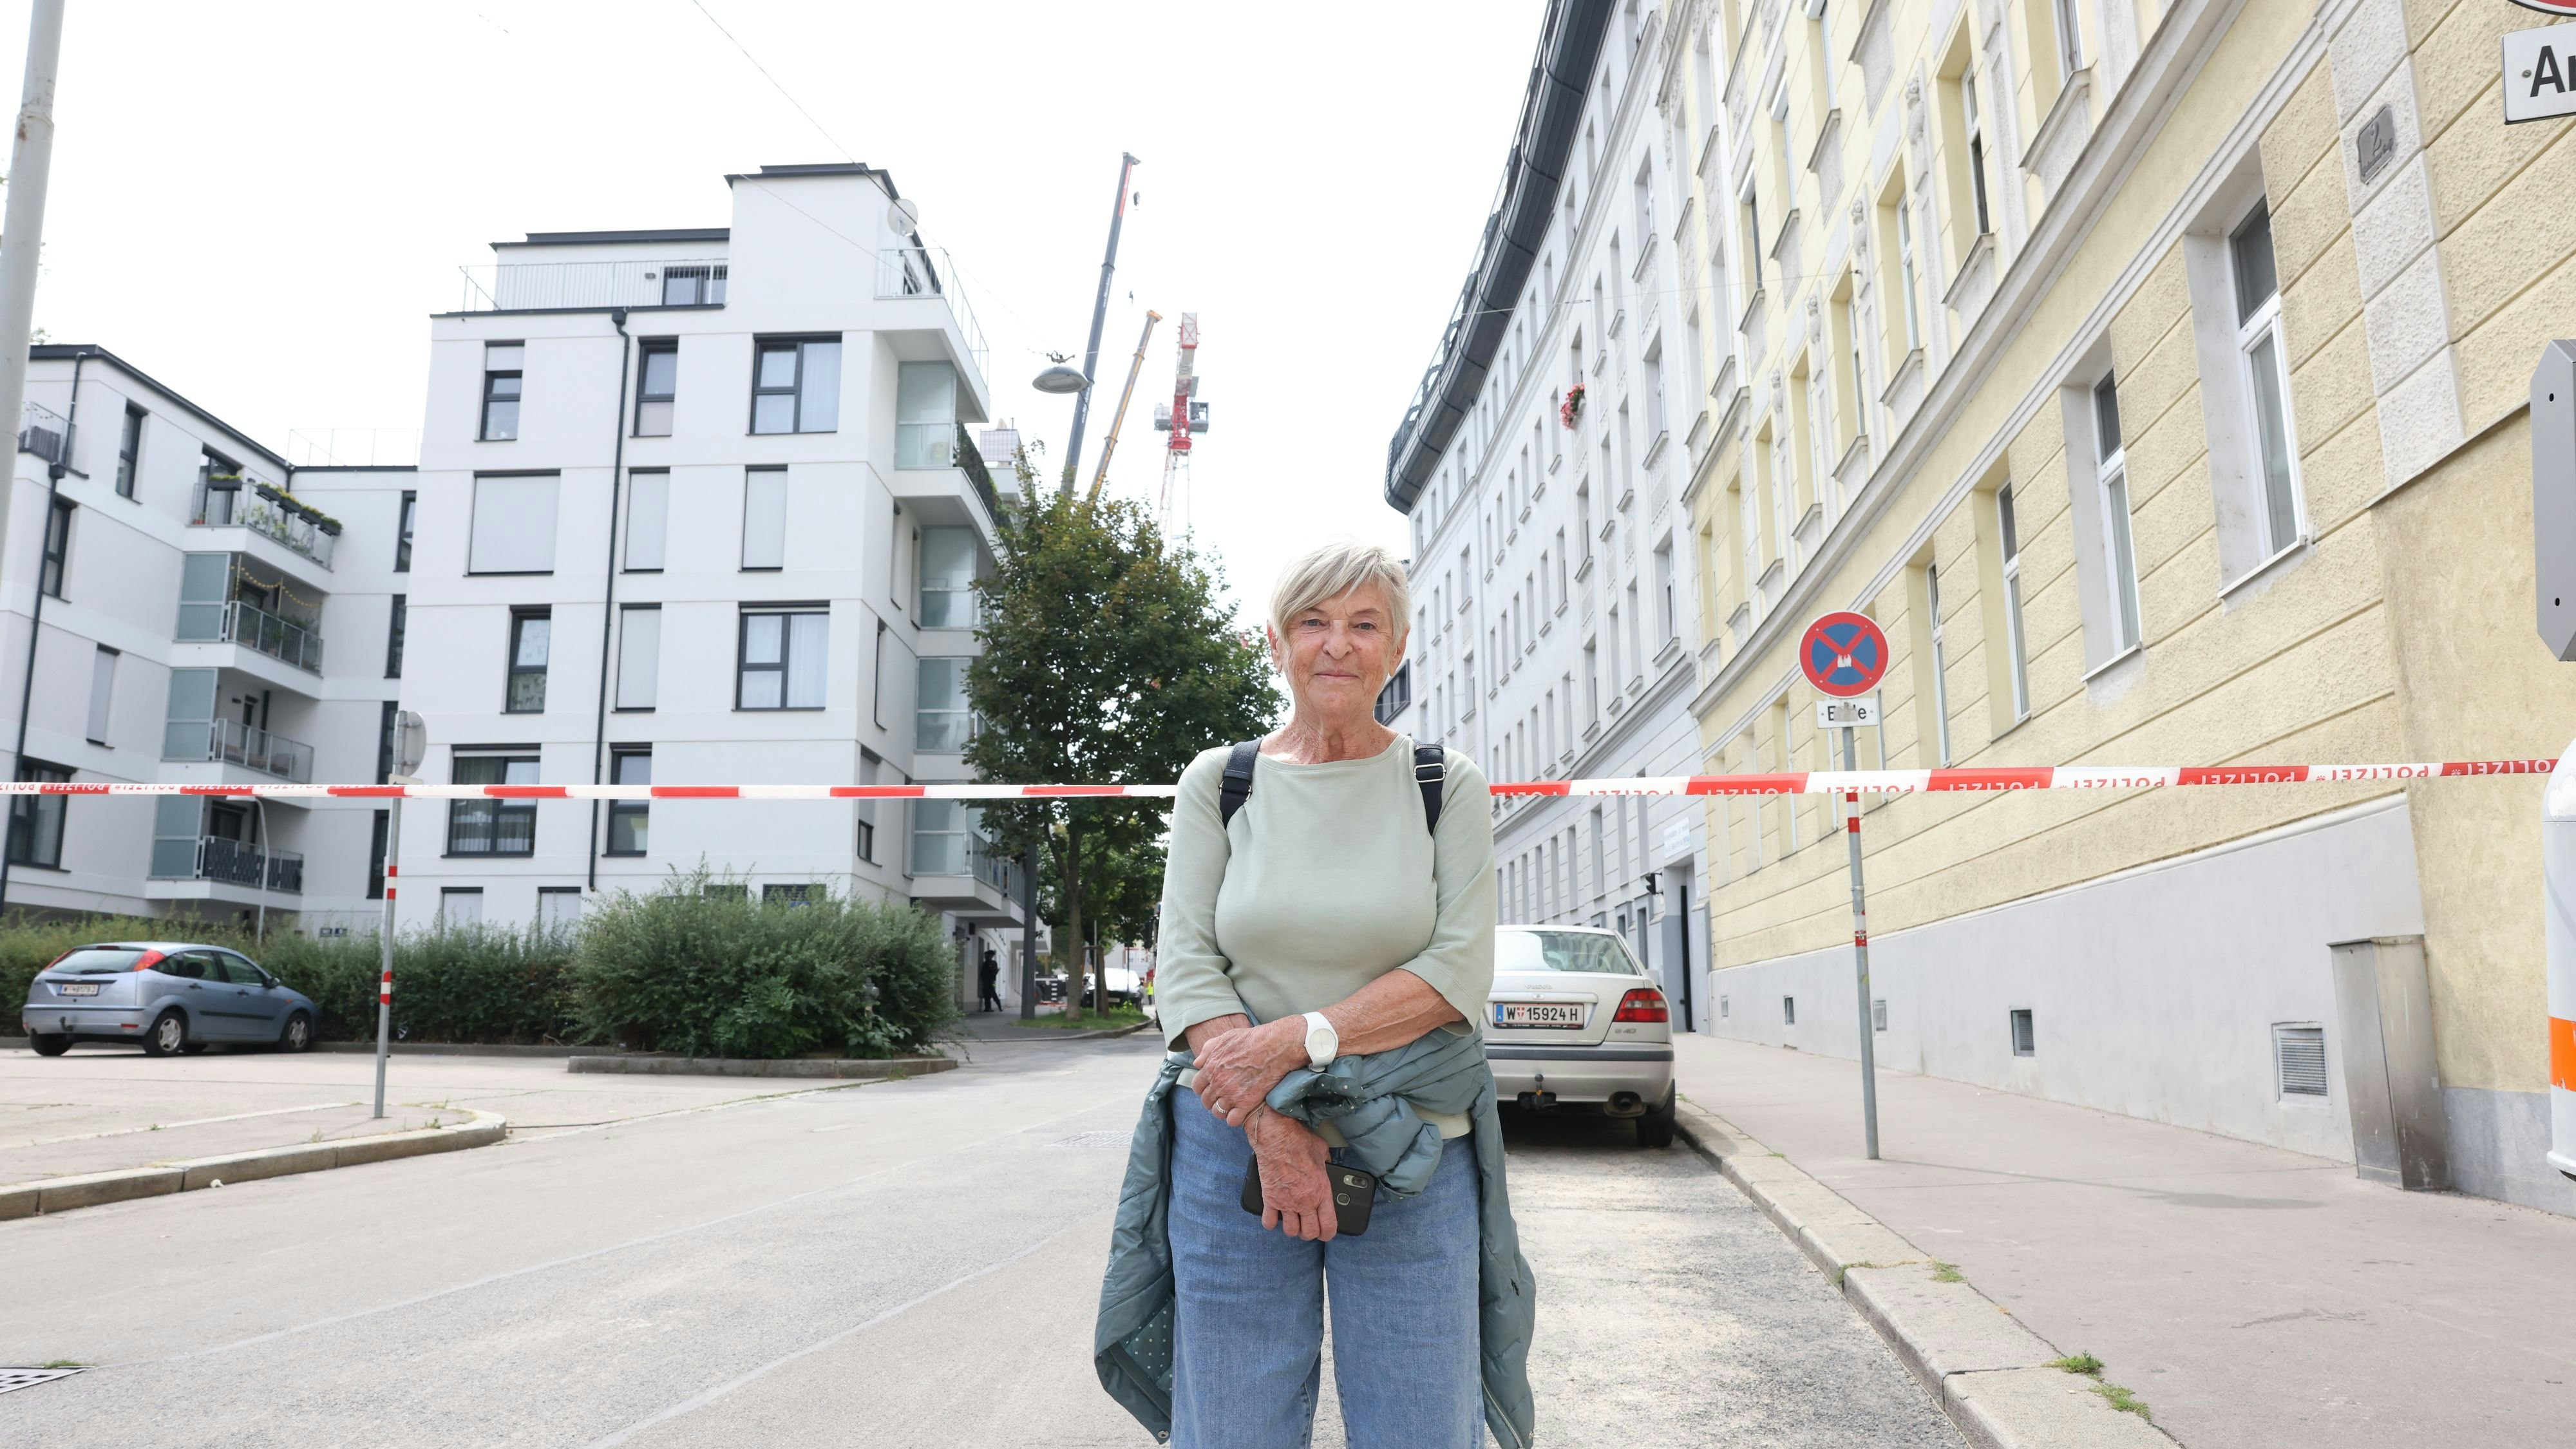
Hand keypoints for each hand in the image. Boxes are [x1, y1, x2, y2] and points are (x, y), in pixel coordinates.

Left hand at [1190, 1016, 1308, 1128]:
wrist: (1274, 1047)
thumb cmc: (1251, 1040)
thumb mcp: (1224, 1037)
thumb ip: (1207, 1050)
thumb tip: (1197, 1063)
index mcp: (1210, 1068)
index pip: (1197, 1086)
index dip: (1203, 1088)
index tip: (1211, 1087)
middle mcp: (1218, 1083)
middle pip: (1206, 1101)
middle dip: (1212, 1100)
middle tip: (1222, 1097)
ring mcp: (1231, 1095)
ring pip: (1218, 1112)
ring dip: (1222, 1110)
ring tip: (1231, 1106)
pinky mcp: (1246, 1103)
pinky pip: (1232, 1120)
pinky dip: (1234, 1118)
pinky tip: (1240, 1112)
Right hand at [1247, 1109, 1336, 1241]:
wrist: (1276, 1137)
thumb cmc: (1299, 1141)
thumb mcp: (1322, 1150)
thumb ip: (1327, 1161)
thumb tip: (1328, 1161)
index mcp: (1321, 1192)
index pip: (1328, 1225)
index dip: (1328, 1234)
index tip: (1326, 1233)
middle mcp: (1305, 1201)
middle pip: (1309, 1232)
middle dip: (1310, 1233)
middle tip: (1308, 1227)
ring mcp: (1286, 1202)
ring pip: (1291, 1231)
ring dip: (1292, 1229)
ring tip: (1293, 1222)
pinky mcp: (1269, 1199)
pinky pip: (1269, 1222)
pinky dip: (1271, 1223)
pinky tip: (1274, 1217)